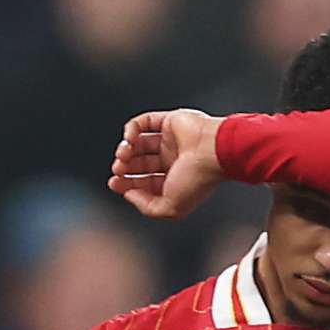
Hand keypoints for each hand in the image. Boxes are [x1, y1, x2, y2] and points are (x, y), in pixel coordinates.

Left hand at [109, 109, 223, 218]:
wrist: (214, 152)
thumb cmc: (197, 180)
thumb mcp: (170, 208)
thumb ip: (147, 207)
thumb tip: (129, 194)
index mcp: (176, 180)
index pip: (145, 182)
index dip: (127, 184)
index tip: (115, 184)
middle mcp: (173, 160)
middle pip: (139, 163)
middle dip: (124, 168)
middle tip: (118, 170)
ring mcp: (170, 140)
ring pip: (138, 143)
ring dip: (125, 150)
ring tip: (123, 156)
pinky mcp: (169, 121)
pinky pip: (143, 123)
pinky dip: (131, 130)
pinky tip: (129, 139)